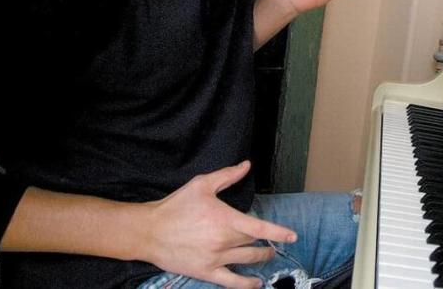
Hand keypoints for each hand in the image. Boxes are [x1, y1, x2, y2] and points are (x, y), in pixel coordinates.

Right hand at [143, 161, 294, 288]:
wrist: (149, 231)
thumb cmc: (176, 206)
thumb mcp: (202, 185)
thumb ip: (227, 175)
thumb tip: (246, 165)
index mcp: (226, 219)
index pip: (260, 228)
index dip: (279, 232)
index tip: (293, 236)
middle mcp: (224, 241)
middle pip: (254, 244)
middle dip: (265, 243)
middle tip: (270, 242)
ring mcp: (215, 259)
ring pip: (247, 261)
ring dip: (260, 258)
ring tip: (267, 256)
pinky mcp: (206, 273)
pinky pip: (232, 283)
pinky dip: (247, 284)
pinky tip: (256, 283)